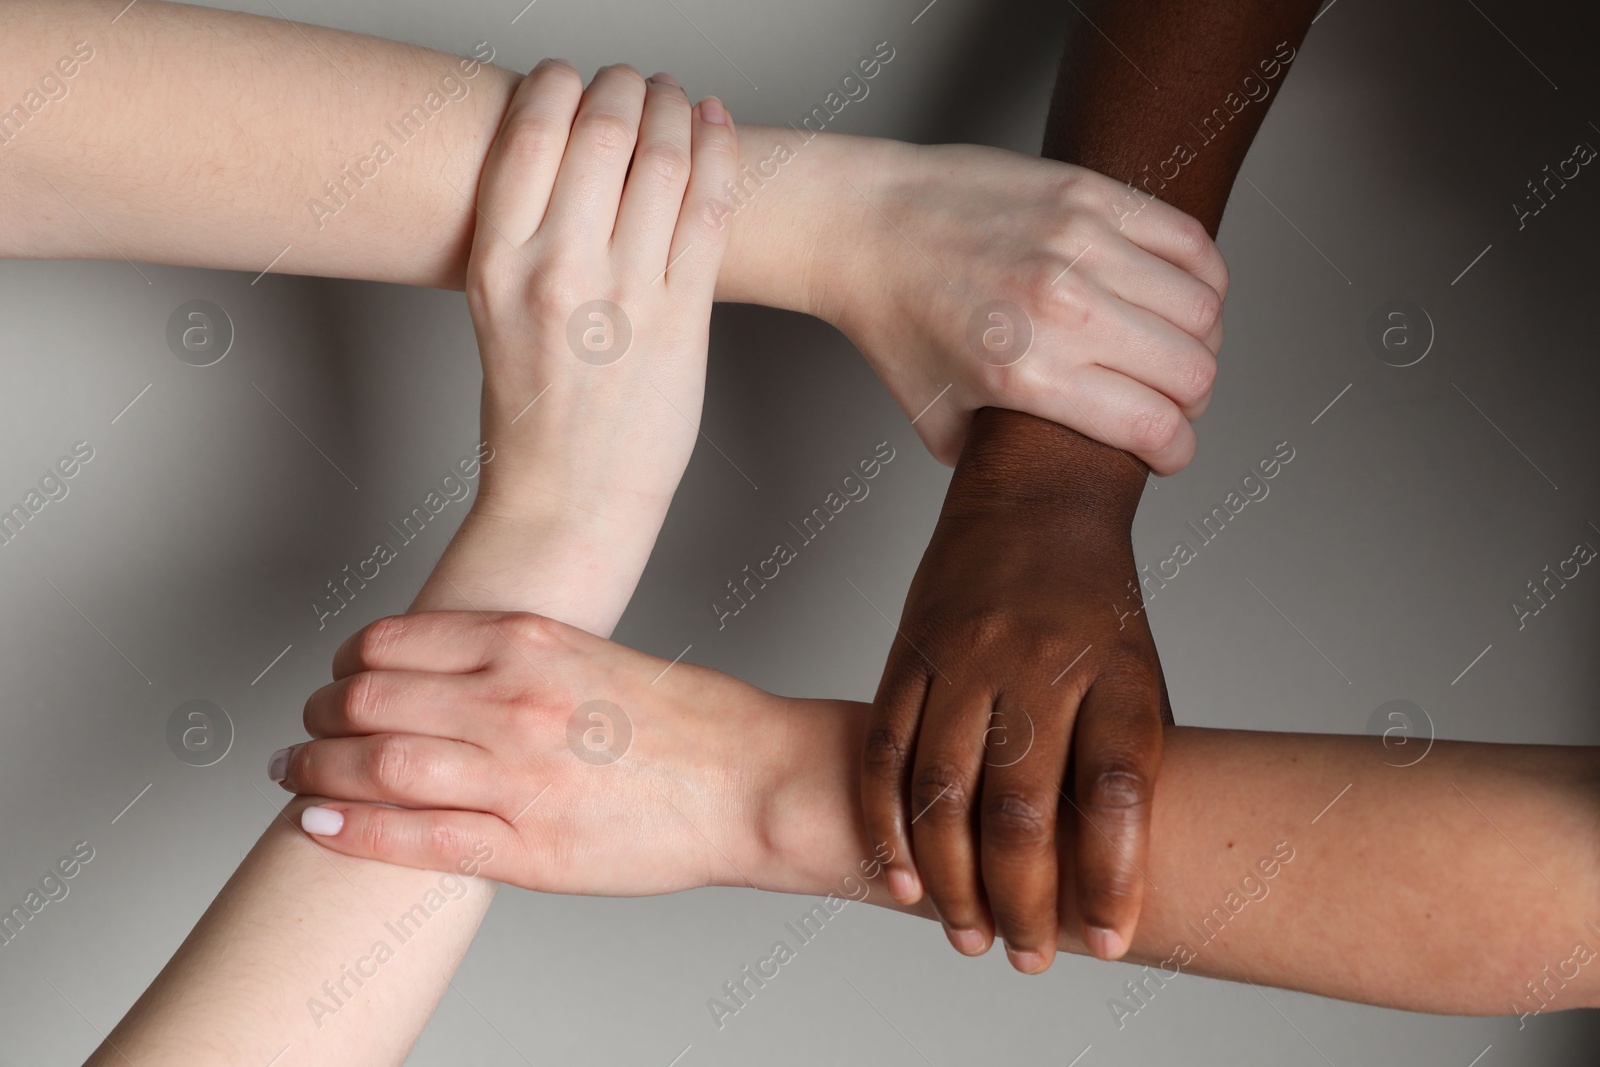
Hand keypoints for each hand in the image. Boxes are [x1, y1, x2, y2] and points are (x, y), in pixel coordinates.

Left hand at [272, 611, 791, 895]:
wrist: (753, 781)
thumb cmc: (690, 721)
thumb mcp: (594, 656)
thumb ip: (521, 662)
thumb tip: (454, 678)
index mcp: (531, 643)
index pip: (395, 642)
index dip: (348, 660)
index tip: (339, 673)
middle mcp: (512, 701)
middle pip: (371, 700)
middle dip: (321, 713)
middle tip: (306, 724)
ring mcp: (516, 777)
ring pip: (378, 766)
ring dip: (316, 767)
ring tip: (294, 770)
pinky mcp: (527, 848)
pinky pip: (415, 839)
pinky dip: (353, 829)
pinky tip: (318, 822)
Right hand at [431, 60, 736, 630]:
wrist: (568, 503)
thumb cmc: (533, 416)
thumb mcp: (495, 312)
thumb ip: (528, 237)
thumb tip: (569, 162)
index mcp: (498, 262)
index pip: (533, 130)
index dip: (561, 83)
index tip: (573, 77)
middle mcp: (560, 270)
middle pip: (605, 131)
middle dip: (625, 87)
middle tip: (634, 82)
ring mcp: (627, 295)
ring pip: (666, 161)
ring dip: (676, 111)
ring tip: (676, 99)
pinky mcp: (683, 321)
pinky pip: (711, 211)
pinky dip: (720, 154)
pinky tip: (716, 127)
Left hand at [808, 139, 1227, 470]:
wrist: (863, 227)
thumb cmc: (896, 323)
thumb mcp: (939, 422)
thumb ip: (1001, 458)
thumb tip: (1055, 473)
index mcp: (1026, 375)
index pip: (1154, 426)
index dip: (1176, 452)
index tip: (1168, 453)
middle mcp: (1061, 310)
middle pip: (1192, 370)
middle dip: (1191, 400)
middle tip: (1169, 401)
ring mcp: (1080, 245)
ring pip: (1203, 307)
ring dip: (1200, 339)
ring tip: (1171, 346)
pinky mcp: (1089, 195)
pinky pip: (1189, 242)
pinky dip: (1201, 277)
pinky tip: (1175, 294)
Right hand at [862, 410, 1168, 972]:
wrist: (1036, 493)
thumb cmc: (1095, 600)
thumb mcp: (1138, 669)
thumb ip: (1123, 758)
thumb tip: (1112, 870)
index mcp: (1112, 670)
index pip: (1116, 788)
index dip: (1115, 874)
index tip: (1110, 942)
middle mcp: (1036, 664)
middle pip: (1022, 808)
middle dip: (1024, 903)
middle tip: (1026, 958)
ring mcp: (964, 657)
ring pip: (943, 792)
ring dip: (950, 880)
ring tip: (965, 934)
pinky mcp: (908, 653)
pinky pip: (883, 751)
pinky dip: (885, 823)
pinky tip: (897, 875)